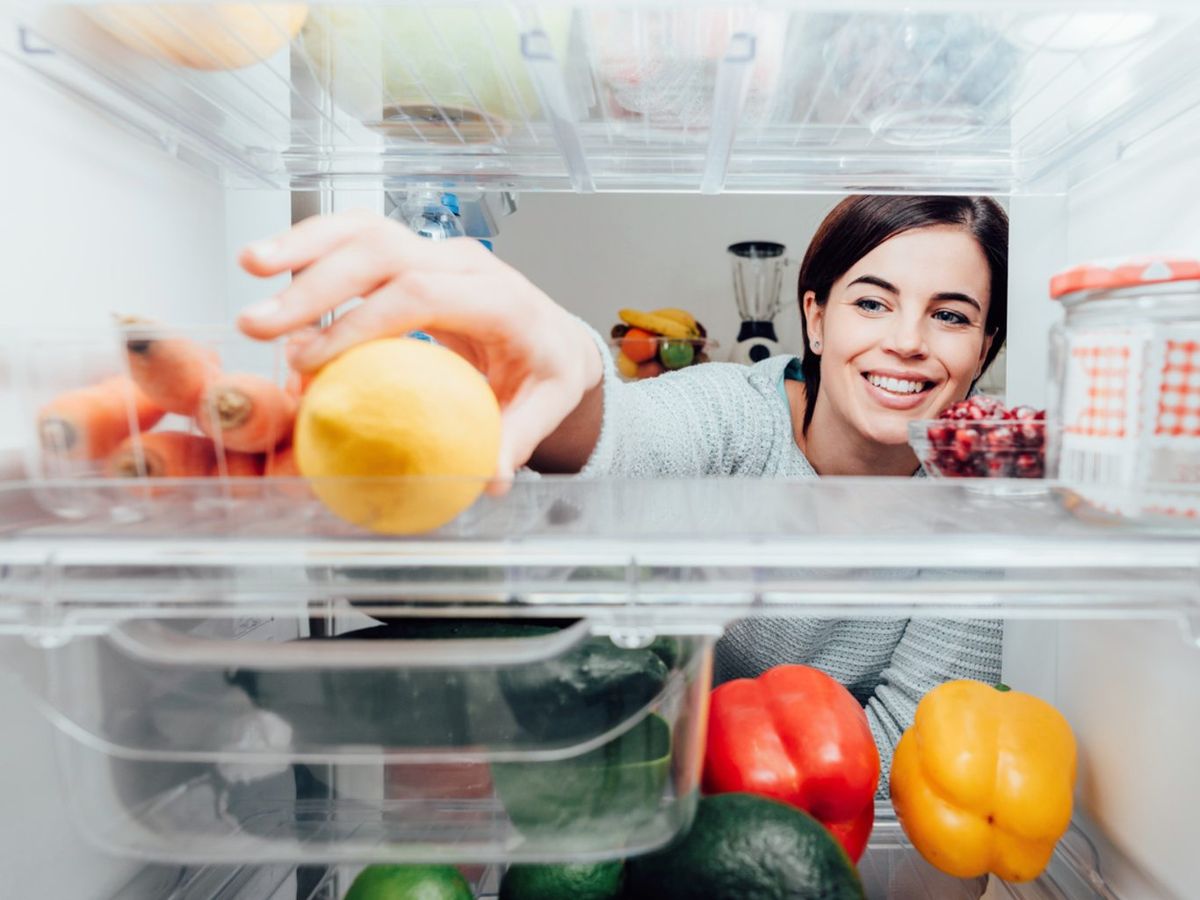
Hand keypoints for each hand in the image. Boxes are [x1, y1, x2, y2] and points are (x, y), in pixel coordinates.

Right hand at [237, 210, 602, 481]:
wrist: (553, 335)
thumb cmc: (545, 371)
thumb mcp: (545, 407)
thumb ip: (516, 439)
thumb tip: (489, 479)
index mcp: (500, 299)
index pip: (422, 295)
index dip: (361, 323)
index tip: (312, 361)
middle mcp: (466, 263)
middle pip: (383, 253)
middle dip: (315, 284)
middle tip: (260, 325)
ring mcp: (437, 251)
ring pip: (365, 229)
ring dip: (303, 245)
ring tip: (249, 266)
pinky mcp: (413, 252)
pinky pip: (358, 237)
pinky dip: (312, 244)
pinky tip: (268, 263)